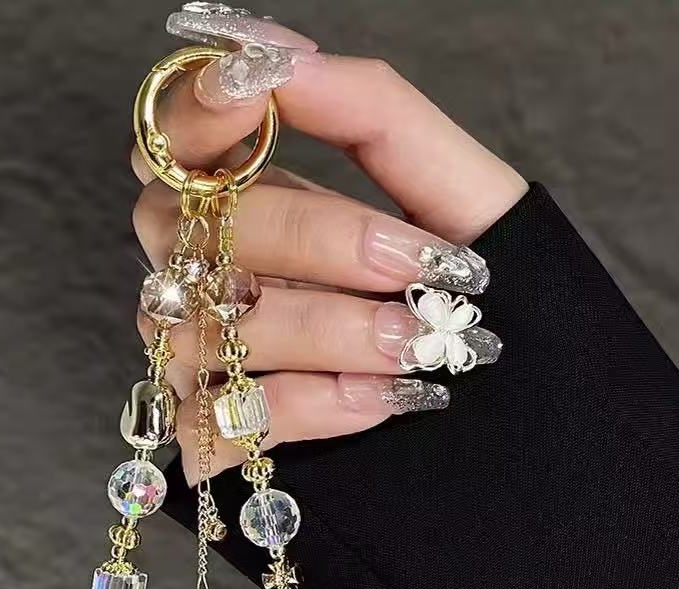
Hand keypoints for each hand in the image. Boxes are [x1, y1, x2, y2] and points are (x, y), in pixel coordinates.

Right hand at [132, 14, 526, 482]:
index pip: (167, 145)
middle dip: (307, 238)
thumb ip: (374, 115)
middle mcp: (201, 276)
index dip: (192, 114)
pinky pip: (217, 424)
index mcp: (248, 206)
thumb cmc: (465, 301)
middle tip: (409, 262)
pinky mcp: (209, 442)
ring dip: (326, 332)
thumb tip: (287, 55)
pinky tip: (379, 399)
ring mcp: (198, 362)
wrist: (511, 418)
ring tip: (416, 344)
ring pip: (206, 331)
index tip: (256, 94)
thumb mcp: (453, 196)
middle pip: (181, 231)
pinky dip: (308, 408)